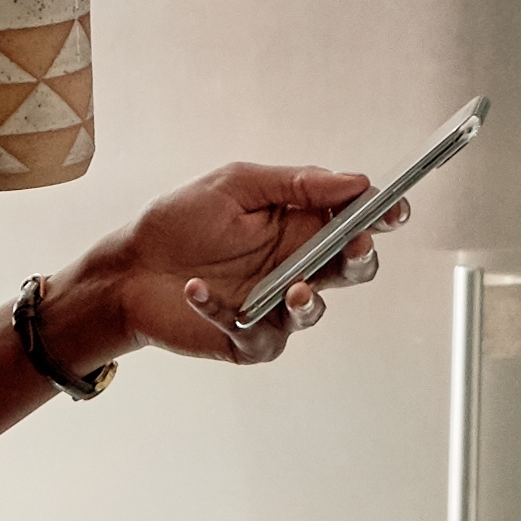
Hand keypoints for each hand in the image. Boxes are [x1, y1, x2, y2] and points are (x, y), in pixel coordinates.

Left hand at [84, 156, 399, 368]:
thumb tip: (355, 181)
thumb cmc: (180, 222)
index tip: (393, 210)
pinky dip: (223, 311)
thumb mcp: (236, 185)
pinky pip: (257, 334)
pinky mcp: (250, 339)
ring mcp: (277, 306)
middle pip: (351, 269)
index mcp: (301, 225)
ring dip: (309, 300)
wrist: (128, 268)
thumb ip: (297, 183)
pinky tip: (196, 289)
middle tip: (353, 248)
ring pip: (314, 310)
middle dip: (359, 259)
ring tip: (292, 289)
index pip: (355, 221)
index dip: (381, 216)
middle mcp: (297, 266)